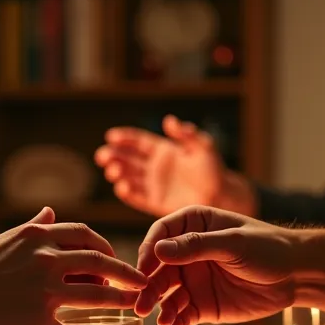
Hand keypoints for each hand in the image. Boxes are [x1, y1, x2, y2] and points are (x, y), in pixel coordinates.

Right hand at [0, 208, 146, 324]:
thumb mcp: (2, 239)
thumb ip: (32, 227)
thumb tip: (50, 211)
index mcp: (38, 237)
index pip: (85, 235)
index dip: (106, 246)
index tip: (114, 257)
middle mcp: (47, 260)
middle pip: (101, 262)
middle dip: (127, 273)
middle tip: (141, 282)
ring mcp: (46, 291)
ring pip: (96, 295)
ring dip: (118, 301)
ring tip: (132, 307)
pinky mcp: (38, 321)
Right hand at [95, 115, 227, 216]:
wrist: (222, 198)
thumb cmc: (215, 171)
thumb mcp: (204, 147)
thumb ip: (187, 135)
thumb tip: (169, 121)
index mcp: (163, 151)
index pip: (138, 141)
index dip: (124, 138)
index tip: (111, 136)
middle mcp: (154, 167)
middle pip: (128, 159)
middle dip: (113, 156)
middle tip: (103, 156)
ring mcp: (153, 185)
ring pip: (128, 177)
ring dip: (117, 173)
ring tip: (113, 171)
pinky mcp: (155, 203)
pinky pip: (137, 197)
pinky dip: (127, 193)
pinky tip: (122, 187)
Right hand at [135, 206, 297, 324]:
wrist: (296, 275)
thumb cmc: (268, 247)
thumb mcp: (233, 243)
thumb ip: (196, 247)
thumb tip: (158, 250)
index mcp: (193, 226)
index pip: (160, 235)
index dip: (149, 252)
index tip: (143, 269)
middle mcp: (187, 253)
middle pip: (158, 269)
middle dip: (148, 287)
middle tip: (140, 305)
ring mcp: (193, 281)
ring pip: (166, 295)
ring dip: (159, 308)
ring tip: (160, 321)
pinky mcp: (202, 305)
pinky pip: (182, 315)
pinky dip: (174, 323)